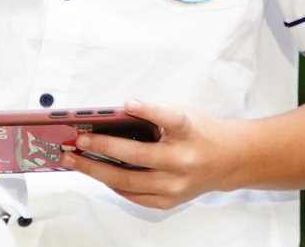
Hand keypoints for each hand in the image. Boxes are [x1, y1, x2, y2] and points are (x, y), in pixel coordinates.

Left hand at [61, 100, 242, 209]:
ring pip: (128, 181)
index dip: (149, 110)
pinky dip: (112, 183)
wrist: (228, 161)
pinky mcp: (169, 200)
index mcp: (189, 132)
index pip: (170, 118)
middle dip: (101, 147)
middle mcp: (183, 160)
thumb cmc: (200, 134)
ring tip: (75, 160)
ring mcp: (175, 185)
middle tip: (78, 140)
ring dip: (96, 170)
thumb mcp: (183, 114)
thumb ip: (153, 116)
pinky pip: (132, 195)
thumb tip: (112, 118)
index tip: (128, 104)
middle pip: (136, 156)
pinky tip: (96, 173)